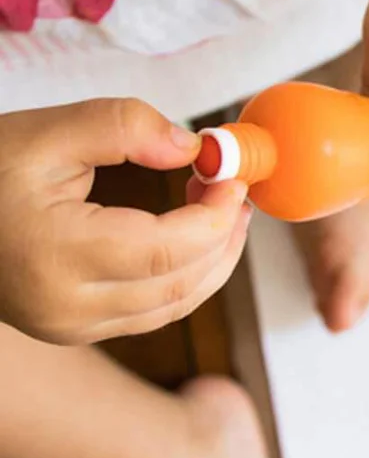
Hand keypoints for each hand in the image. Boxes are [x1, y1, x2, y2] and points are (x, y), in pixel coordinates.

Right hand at [0, 99, 250, 344]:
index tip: (233, 176)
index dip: (216, 215)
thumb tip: (191, 145)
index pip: (169, 250)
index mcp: (58, 256)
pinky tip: (195, 242)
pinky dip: (186, 279)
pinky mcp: (75, 330)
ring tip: (226, 214)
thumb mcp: (42, 133)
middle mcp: (68, 308)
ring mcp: (71, 327)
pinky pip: (152, 313)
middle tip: (237, 192)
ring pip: (174, 306)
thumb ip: (122, 127)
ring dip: (213, 261)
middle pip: (181, 284)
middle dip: (224, 237)